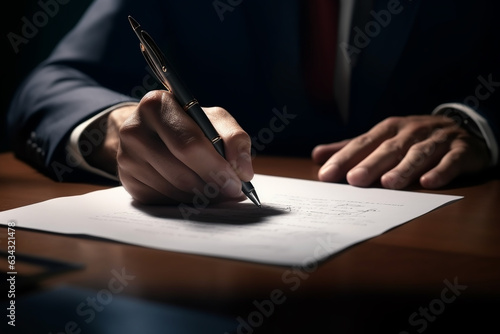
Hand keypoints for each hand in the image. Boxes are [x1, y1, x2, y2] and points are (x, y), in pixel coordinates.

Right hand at [101, 90, 252, 204]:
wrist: (150, 130)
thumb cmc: (188, 124)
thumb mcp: (213, 119)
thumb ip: (235, 139)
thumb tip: (243, 172)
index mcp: (157, 105)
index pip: (190, 144)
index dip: (216, 167)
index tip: (236, 183)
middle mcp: (135, 129)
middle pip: (181, 172)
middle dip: (211, 186)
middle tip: (230, 192)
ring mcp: (126, 156)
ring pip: (173, 189)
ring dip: (199, 195)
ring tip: (214, 189)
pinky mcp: (127, 179)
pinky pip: (162, 199)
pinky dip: (183, 200)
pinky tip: (193, 191)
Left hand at [312, 115, 490, 188]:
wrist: (461, 130)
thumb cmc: (412, 138)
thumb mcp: (381, 139)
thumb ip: (351, 148)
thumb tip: (317, 155)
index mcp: (389, 129)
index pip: (362, 144)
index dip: (344, 158)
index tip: (326, 174)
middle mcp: (411, 132)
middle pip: (388, 149)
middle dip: (370, 164)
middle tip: (354, 180)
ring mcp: (437, 140)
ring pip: (419, 154)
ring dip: (404, 168)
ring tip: (389, 183)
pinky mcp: (461, 151)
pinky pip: (451, 161)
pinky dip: (441, 171)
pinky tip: (428, 183)